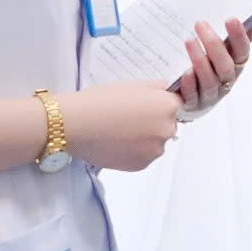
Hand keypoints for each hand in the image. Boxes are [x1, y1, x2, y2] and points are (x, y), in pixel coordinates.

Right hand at [57, 81, 183, 172]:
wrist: (76, 125)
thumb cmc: (100, 101)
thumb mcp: (130, 85)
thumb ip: (154, 87)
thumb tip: (166, 88)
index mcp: (167, 106)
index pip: (175, 105)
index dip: (159, 104)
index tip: (144, 106)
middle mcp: (167, 129)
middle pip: (168, 125)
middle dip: (153, 122)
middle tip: (128, 118)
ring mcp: (155, 150)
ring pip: (156, 143)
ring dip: (145, 139)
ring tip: (120, 131)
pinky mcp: (142, 165)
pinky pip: (144, 157)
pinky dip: (135, 152)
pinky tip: (117, 143)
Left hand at [176, 16, 251, 117]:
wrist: (190, 99)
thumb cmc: (210, 70)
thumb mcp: (225, 52)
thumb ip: (239, 37)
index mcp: (236, 67)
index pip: (242, 52)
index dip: (239, 37)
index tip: (231, 19)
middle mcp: (226, 82)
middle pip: (226, 67)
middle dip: (214, 44)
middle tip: (200, 24)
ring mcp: (210, 95)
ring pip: (210, 81)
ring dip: (200, 60)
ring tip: (189, 40)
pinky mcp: (192, 105)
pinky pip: (192, 97)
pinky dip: (190, 84)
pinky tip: (185, 73)